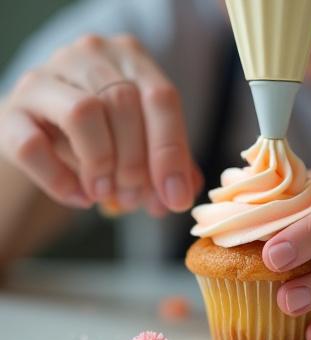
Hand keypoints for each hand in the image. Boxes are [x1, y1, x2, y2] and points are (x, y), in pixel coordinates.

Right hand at [0, 34, 202, 214]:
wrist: (48, 124)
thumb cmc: (108, 130)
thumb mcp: (145, 136)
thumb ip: (170, 160)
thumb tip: (182, 194)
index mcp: (131, 58)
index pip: (161, 98)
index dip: (171, 151)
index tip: (175, 197)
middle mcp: (89, 56)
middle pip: (123, 104)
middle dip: (136, 164)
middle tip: (136, 200)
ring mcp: (45, 77)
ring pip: (82, 113)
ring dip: (101, 164)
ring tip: (107, 194)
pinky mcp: (11, 111)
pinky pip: (33, 147)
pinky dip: (61, 180)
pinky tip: (81, 197)